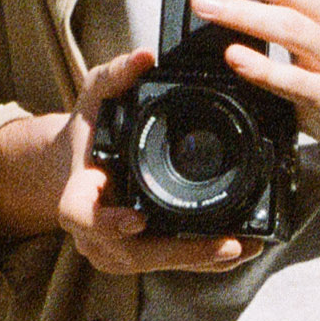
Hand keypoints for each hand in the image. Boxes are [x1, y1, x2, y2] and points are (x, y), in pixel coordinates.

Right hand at [0, 47, 253, 278]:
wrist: (75, 163)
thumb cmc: (87, 130)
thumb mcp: (96, 94)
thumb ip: (116, 75)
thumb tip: (144, 56)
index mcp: (78, 193)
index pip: (81, 214)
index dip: (106, 222)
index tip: (138, 218)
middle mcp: (93, 230)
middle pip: (133, 253)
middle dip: (182, 252)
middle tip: (227, 244)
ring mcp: (113, 248)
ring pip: (155, 264)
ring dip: (200, 259)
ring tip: (243, 247)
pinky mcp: (137, 255)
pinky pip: (169, 263)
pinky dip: (203, 259)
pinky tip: (237, 251)